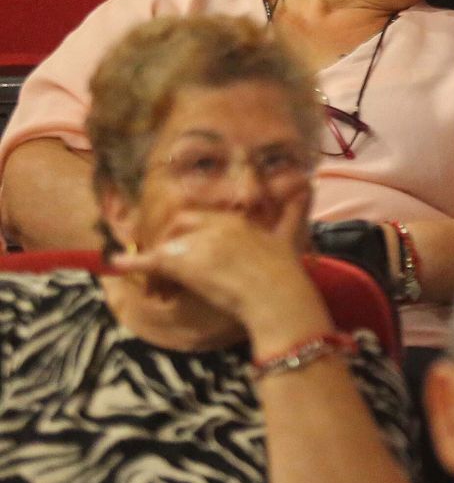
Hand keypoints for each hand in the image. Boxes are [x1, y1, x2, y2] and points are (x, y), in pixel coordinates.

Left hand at [111, 210, 329, 346]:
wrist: (278, 299)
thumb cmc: (286, 272)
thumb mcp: (290, 235)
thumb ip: (294, 209)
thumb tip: (308, 184)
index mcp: (235, 218)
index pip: (201, 217)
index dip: (192, 231)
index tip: (191, 246)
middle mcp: (213, 224)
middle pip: (180, 225)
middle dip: (173, 241)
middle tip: (174, 264)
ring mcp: (196, 242)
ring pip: (168, 246)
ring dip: (161, 261)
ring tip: (161, 281)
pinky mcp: (184, 262)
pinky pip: (150, 260)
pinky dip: (130, 262)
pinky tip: (115, 263)